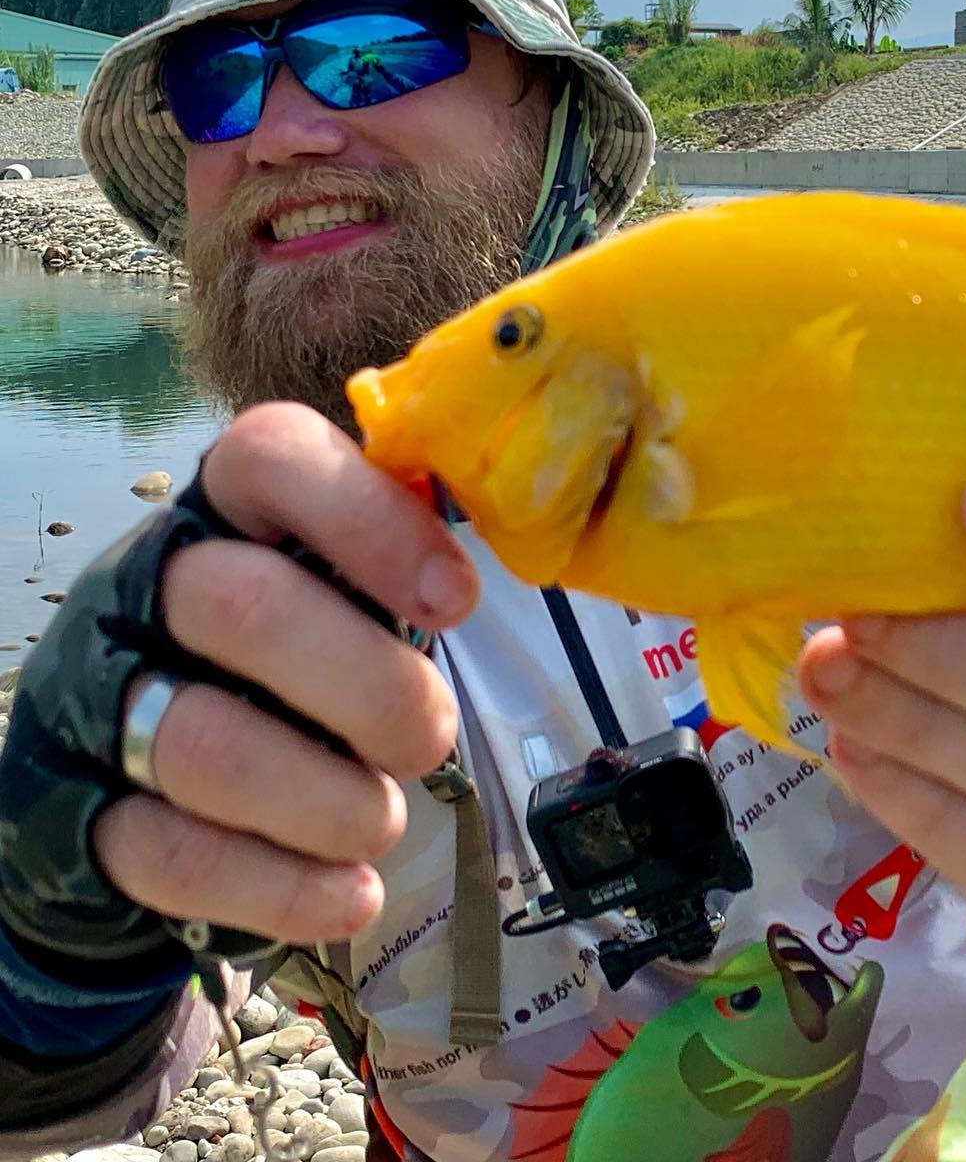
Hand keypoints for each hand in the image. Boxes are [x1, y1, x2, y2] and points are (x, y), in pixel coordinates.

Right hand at [93, 403, 477, 942]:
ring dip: (330, 799)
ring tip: (383, 820)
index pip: (269, 456)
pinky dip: (286, 887)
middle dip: (371, 688)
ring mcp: (103, 705)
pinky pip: (178, 859)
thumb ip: (390, 565)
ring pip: (206, 745)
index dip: (371, 520)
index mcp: (222, 512)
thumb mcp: (330, 586)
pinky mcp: (91, 819)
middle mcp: (145, 592)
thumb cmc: (281, 652)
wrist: (131, 763)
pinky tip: (355, 896)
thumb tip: (487, 564)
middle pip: (243, 608)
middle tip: (432, 737)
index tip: (454, 600)